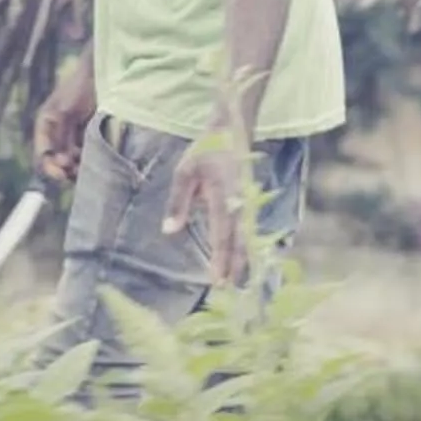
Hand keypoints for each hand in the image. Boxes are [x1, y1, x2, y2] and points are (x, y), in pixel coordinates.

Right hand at [33, 61, 95, 183]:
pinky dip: (87, 162)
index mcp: (45, 126)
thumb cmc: (79, 89)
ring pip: (70, 162)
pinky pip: (83, 156)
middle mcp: (56, 134)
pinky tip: (95, 163)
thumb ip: (61, 136)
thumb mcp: (66, 112)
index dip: (51, 166)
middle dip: (64, 171)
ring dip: (76, 169)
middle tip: (76, 174)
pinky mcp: (86, 138)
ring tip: (86, 170)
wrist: (101, 76)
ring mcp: (71, 136)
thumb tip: (61, 161)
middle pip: (55, 162)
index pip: (42, 154)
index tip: (64, 170)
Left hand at [165, 136, 253, 286]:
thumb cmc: (205, 153)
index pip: (223, 233)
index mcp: (223, 196)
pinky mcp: (250, 203)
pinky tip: (242, 262)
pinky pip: (250, 230)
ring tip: (236, 282)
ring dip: (242, 259)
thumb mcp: (184, 173)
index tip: (217, 279)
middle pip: (240, 241)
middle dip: (235, 266)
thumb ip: (178, 202)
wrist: (233, 132)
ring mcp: (248, 203)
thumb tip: (169, 230)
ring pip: (248, 237)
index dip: (221, 258)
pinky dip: (246, 247)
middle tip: (228, 289)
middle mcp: (240, 203)